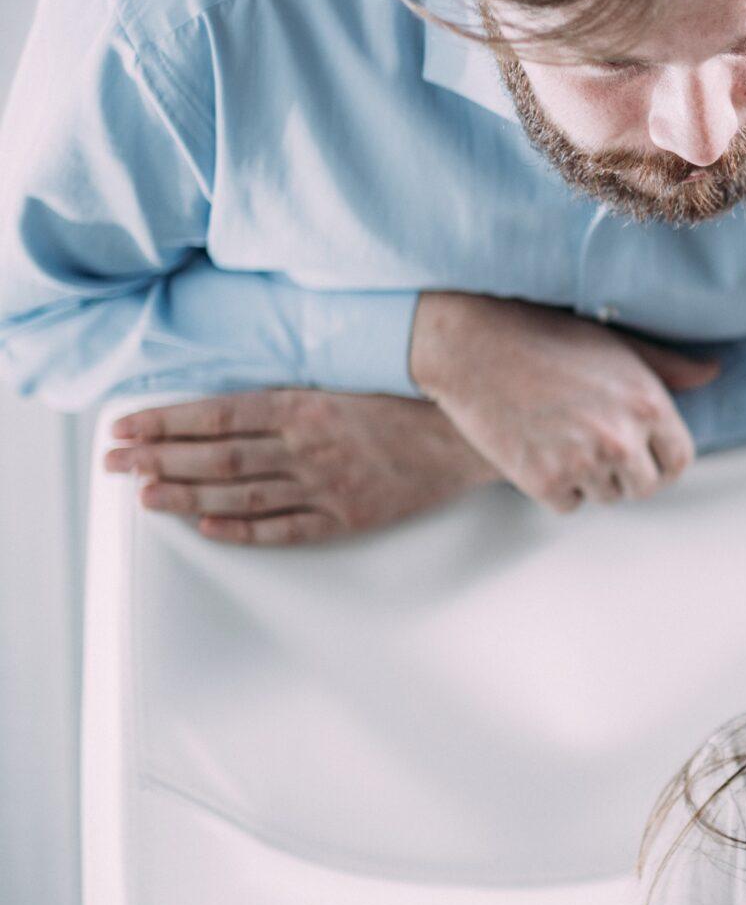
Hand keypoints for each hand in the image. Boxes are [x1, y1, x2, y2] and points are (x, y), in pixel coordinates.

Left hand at [104, 390, 499, 544]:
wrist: (474, 434)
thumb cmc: (417, 396)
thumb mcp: (354, 372)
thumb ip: (301, 383)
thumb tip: (247, 385)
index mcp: (305, 404)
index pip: (217, 414)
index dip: (166, 423)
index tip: (124, 428)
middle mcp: (306, 446)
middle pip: (216, 456)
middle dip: (157, 459)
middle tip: (111, 464)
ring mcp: (325, 485)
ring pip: (239, 494)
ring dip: (185, 496)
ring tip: (142, 497)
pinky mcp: (348, 515)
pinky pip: (285, 527)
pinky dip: (243, 531)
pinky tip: (208, 529)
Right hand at [409, 292, 720, 513]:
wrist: (475, 347)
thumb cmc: (549, 337)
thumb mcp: (617, 345)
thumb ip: (668, 367)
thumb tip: (712, 373)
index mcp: (649, 404)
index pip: (679, 460)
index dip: (661, 459)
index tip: (642, 453)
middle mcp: (623, 439)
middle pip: (644, 487)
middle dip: (627, 473)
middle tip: (596, 447)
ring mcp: (584, 463)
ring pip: (606, 496)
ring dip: (592, 479)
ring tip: (565, 438)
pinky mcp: (545, 481)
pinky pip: (569, 505)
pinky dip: (558, 488)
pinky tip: (541, 451)